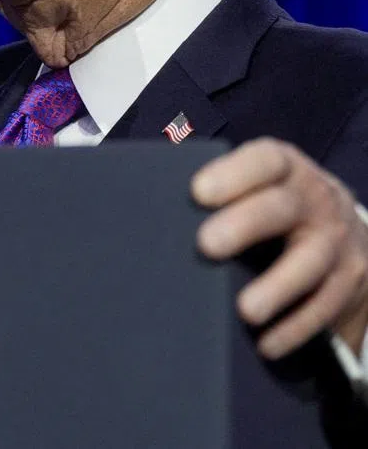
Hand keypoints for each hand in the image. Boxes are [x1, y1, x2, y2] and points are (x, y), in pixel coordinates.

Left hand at [192, 138, 367, 359]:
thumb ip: (222, 187)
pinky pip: (324, 305)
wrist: (344, 225)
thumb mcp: (258, 181)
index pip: (264, 160)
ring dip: (276, 288)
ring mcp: (336, 240)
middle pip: (281, 209)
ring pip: (309, 263)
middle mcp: (315, 198)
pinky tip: (266, 342)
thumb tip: (154, 204)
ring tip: (244, 310)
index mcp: (285, 166)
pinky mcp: (350, 279)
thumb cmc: (274, 199)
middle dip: (244, 225)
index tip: (198, 192)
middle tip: (206, 244)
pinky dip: (295, 327)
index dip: (233, 173)